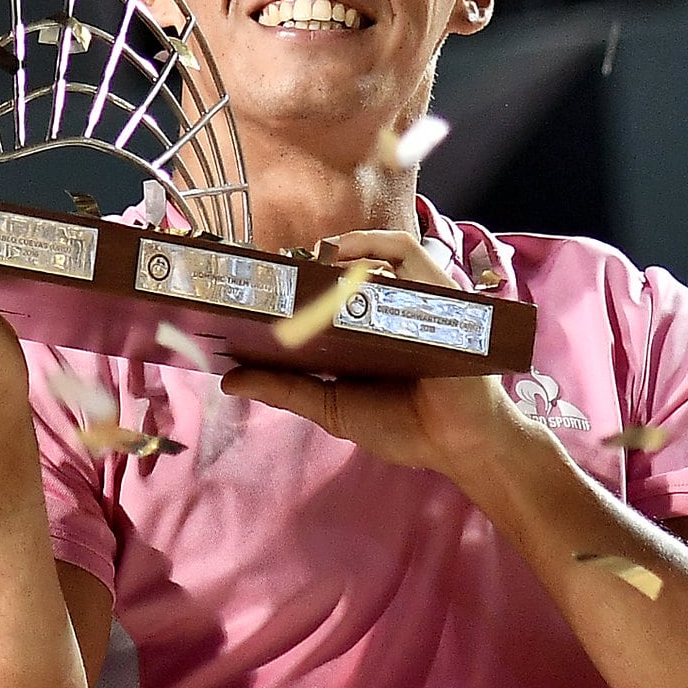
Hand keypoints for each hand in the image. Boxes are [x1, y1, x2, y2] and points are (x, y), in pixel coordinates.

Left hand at [218, 230, 556, 483]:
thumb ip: (286, 390)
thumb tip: (228, 381)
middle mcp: (384, 307)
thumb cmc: (404, 426)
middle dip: (303, 263)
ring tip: (302, 262)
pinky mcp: (434, 292)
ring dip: (335, 249)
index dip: (287, 282)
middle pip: (342, 268)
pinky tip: (339, 253)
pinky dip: (372, 243)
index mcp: (359, 330)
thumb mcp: (331, 406)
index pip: (320, 292)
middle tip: (267, 270)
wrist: (459, 444)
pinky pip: (405, 251)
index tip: (250, 284)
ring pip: (370, 253)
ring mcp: (410, 297)